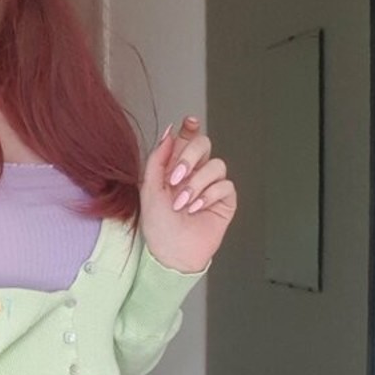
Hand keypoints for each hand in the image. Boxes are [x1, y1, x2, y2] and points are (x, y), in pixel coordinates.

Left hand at [139, 115, 236, 273]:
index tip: (189, 122)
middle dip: (189, 157)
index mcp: (175, 167)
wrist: (171, 252)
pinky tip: (196, 208)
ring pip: (216, 165)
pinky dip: (209, 195)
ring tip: (182, 203)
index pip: (186, 140)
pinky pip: (225, 185)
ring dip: (197, 183)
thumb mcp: (149, 189)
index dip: (190, 128)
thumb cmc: (158, 226)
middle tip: (175, 177)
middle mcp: (195, 173)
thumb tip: (169, 133)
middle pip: (204, 145)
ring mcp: (211, 185)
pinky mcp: (224, 200)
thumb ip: (157, 159)